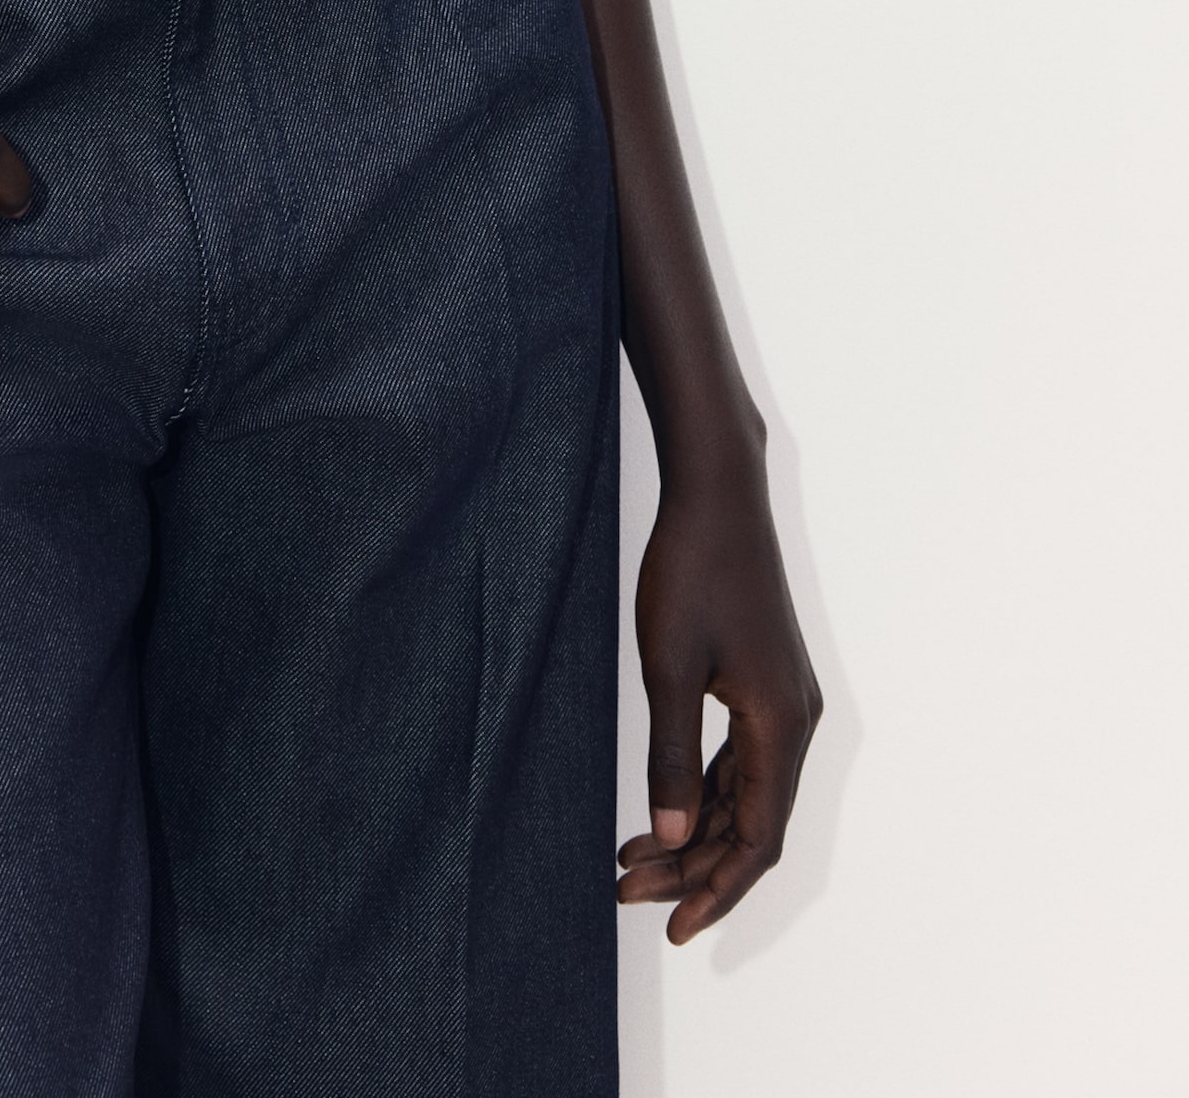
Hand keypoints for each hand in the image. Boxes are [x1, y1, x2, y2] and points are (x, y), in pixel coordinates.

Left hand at [617, 460, 821, 941]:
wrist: (717, 493)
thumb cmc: (691, 569)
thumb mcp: (669, 666)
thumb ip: (671, 754)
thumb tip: (670, 832)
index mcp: (781, 724)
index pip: (758, 838)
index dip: (717, 890)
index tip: (674, 928)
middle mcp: (795, 721)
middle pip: (752, 824)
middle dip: (693, 866)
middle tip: (626, 890)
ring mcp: (784, 701)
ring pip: (746, 793)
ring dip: (695, 830)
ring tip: (633, 859)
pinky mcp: (765, 682)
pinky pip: (741, 760)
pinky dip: (703, 790)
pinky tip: (664, 807)